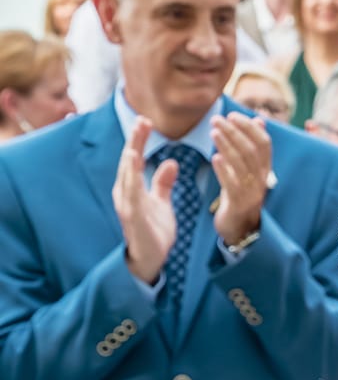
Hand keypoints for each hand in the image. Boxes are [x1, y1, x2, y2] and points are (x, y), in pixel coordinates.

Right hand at [114, 116, 177, 284]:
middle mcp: (125, 192)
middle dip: (135, 141)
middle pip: (129, 161)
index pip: (135, 158)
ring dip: (131, 157)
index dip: (139, 139)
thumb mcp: (162, 202)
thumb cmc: (153, 230)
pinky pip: (132, 197)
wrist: (150, 259)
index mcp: (132, 187)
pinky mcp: (132, 218)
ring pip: (127, 176)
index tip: (146, 121)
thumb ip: (163, 183)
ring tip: (136, 139)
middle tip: (142, 120)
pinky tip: (135, 168)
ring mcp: (127, 205)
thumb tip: (170, 162)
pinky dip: (133, 181)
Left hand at [211, 112, 271, 245]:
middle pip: (251, 151)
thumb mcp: (249, 170)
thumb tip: (259, 120)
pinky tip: (214, 157)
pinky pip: (232, 184)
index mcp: (265, 170)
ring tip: (213, 131)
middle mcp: (261, 180)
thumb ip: (252, 146)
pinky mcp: (238, 204)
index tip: (233, 115)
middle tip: (216, 119)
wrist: (240, 228)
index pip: (264, 143)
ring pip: (242, 164)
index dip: (249, 127)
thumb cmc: (240, 194)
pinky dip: (224, 169)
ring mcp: (251, 193)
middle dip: (234, 132)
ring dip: (227, 145)